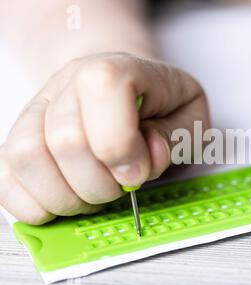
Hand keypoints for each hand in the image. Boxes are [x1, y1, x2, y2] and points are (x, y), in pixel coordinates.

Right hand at [0, 53, 208, 223]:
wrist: (114, 87)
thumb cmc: (156, 105)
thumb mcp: (189, 115)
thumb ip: (175, 137)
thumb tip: (146, 157)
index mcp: (116, 69)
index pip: (103, 90)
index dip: (121, 145)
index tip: (137, 173)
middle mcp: (67, 83)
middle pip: (65, 140)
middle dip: (100, 184)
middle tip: (120, 187)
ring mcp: (36, 111)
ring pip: (27, 158)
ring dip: (68, 197)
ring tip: (94, 194)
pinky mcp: (17, 140)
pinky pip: (5, 179)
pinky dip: (37, 204)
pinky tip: (67, 199)